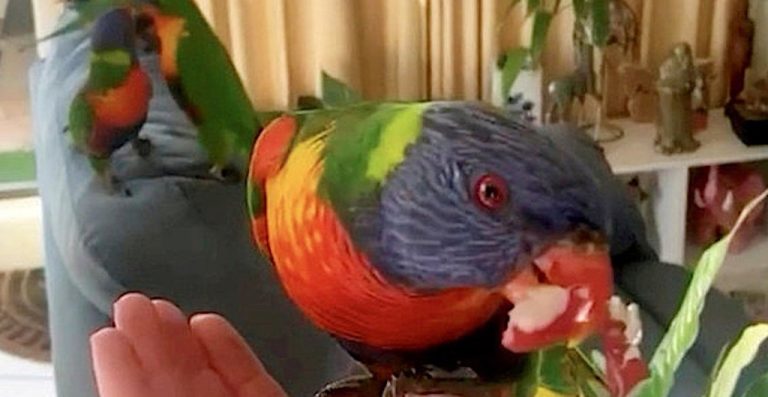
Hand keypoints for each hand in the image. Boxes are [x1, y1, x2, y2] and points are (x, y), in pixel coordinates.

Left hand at [90, 293, 287, 396]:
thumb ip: (130, 388)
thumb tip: (106, 340)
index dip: (120, 367)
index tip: (107, 332)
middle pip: (170, 382)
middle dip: (151, 342)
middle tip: (132, 302)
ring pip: (206, 377)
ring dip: (183, 340)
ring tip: (162, 307)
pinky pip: (249, 376)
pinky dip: (230, 349)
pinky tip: (207, 323)